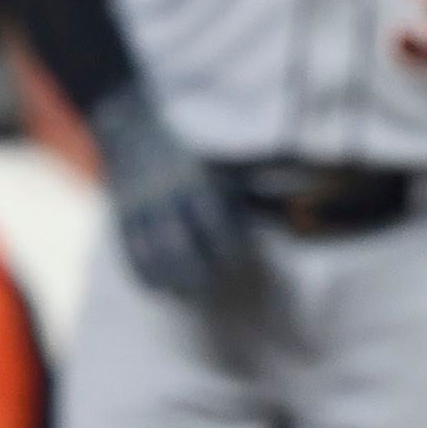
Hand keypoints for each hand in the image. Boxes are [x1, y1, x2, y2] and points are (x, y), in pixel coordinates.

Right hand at [91, 85, 255, 301]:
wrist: (132, 135)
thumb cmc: (191, 161)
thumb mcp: (223, 168)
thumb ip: (258, 185)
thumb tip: (304, 197)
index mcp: (195, 182)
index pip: (213, 221)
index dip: (226, 246)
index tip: (234, 259)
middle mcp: (166, 196)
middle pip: (178, 244)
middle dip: (195, 271)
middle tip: (207, 285)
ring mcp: (140, 209)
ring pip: (152, 254)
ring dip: (170, 279)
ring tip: (186, 292)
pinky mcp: (121, 220)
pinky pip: (130, 255)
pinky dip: (145, 276)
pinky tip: (161, 287)